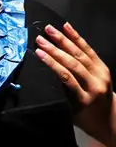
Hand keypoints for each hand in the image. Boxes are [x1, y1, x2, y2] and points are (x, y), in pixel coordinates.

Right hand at [35, 22, 115, 146]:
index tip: (38, 53)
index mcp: (84, 99)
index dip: (52, 63)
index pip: (66, 77)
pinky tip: (68, 28)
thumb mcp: (69, 110)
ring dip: (64, 40)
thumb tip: (45, 73)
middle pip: (73, 63)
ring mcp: (101, 75)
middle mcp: (95, 85)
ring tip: (50, 30)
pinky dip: (77, 38)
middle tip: (40, 39)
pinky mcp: (103, 67)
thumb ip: (61, 93)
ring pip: (81, 54)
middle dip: (55, 49)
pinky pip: (89, 50)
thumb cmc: (83, 116)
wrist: (107, 117)